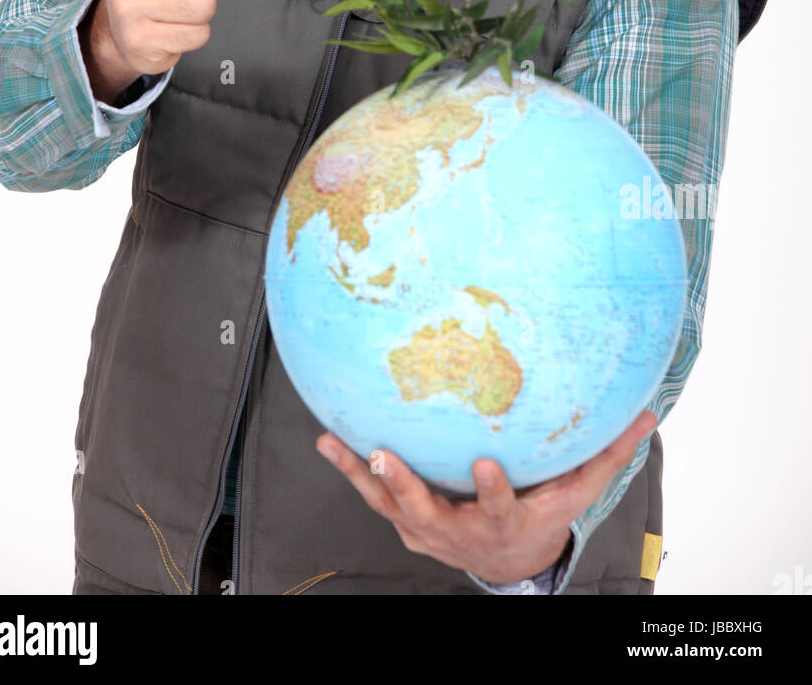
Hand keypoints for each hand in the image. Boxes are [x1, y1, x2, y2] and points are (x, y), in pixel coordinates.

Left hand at [317, 409, 656, 584]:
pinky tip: (330, 439)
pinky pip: (374, 494)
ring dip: (364, 475)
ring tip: (339, 444)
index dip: (493, 489)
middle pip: (429, 510)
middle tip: (387, 455)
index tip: (486, 464)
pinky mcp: (406, 520)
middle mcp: (460, 529)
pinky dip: (351, 469)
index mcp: (504, 519)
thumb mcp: (575, 492)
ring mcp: (427, 527)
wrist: (509, 563)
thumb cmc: (542, 515)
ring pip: (390, 502)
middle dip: (406, 484)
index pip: (499, 506)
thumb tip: (646, 413)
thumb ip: (605, 454)